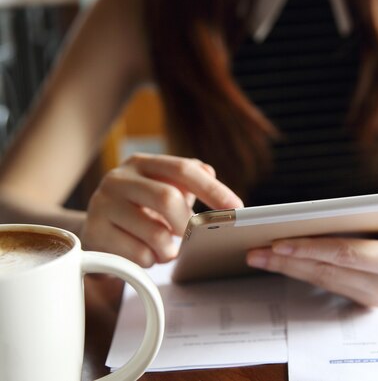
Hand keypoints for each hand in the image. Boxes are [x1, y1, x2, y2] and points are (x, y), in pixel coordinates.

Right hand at [82, 153, 242, 266]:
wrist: (95, 232)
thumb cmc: (140, 209)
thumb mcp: (163, 188)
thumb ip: (189, 179)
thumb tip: (211, 173)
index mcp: (141, 163)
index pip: (183, 169)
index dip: (212, 189)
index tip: (236, 207)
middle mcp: (118, 179)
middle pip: (167, 198)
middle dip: (188, 224)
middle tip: (194, 237)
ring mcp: (101, 205)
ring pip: (154, 233)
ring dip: (170, 249)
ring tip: (166, 250)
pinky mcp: (94, 234)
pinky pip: (138, 255)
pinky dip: (151, 261)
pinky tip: (144, 255)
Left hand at [246, 181, 377, 306]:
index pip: (348, 255)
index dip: (311, 249)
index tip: (278, 243)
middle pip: (328, 271)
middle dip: (288, 261)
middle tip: (254, 250)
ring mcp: (377, 298)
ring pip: (323, 281)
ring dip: (288, 269)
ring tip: (257, 256)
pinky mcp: (365, 300)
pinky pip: (327, 284)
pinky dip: (301, 271)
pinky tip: (278, 261)